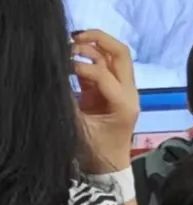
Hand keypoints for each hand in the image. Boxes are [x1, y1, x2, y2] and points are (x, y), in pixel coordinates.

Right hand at [72, 30, 139, 173]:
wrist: (107, 168)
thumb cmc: (95, 152)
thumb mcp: (78, 130)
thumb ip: (68, 104)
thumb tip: (54, 80)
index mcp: (124, 102)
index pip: (103, 73)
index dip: (80, 66)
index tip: (60, 67)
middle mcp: (128, 91)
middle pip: (120, 54)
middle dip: (99, 39)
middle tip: (74, 36)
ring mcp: (120, 89)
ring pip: (112, 57)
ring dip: (93, 46)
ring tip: (69, 44)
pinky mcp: (109, 91)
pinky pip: (101, 67)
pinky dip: (87, 58)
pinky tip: (69, 56)